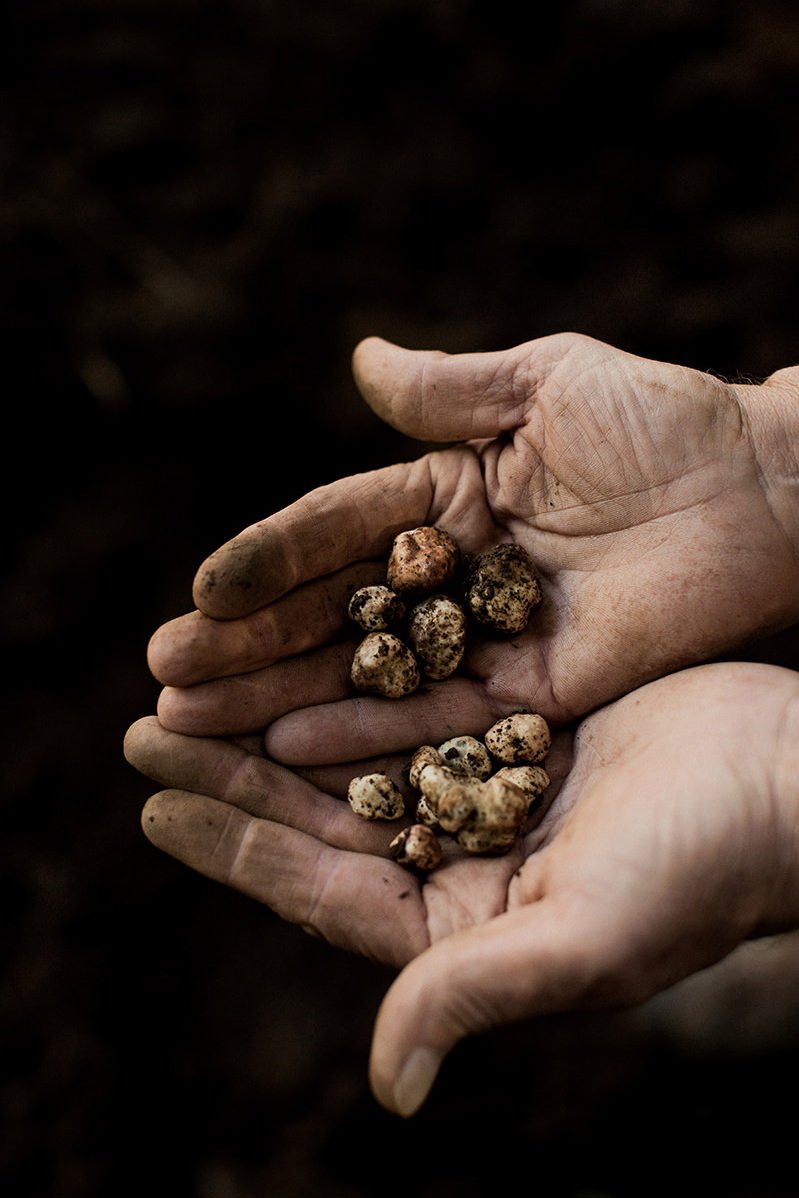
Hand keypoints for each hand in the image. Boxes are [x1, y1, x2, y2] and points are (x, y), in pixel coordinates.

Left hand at [124, 660, 798, 1116]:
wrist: (789, 777)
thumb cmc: (705, 870)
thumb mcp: (586, 939)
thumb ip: (474, 996)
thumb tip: (386, 1088)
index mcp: (461, 930)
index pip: (319, 890)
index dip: (233, 847)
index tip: (153, 800)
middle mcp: (459, 863)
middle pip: (319, 817)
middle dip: (230, 775)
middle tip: (143, 727)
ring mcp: (481, 790)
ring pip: (352, 752)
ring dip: (273, 718)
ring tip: (193, 680)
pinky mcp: (508, 728)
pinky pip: (408, 696)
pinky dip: (349, 672)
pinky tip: (297, 638)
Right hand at [146, 333, 798, 767]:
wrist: (766, 497)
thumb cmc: (665, 423)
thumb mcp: (551, 385)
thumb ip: (453, 392)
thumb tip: (359, 363)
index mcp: (444, 495)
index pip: (334, 532)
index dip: (265, 563)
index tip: (200, 593)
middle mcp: (449, 575)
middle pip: (330, 614)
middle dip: (247, 646)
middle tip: (165, 674)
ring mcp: (482, 639)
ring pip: (365, 674)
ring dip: (280, 700)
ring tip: (196, 721)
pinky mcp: (526, 694)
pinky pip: (434, 718)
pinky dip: (366, 737)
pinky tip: (293, 752)